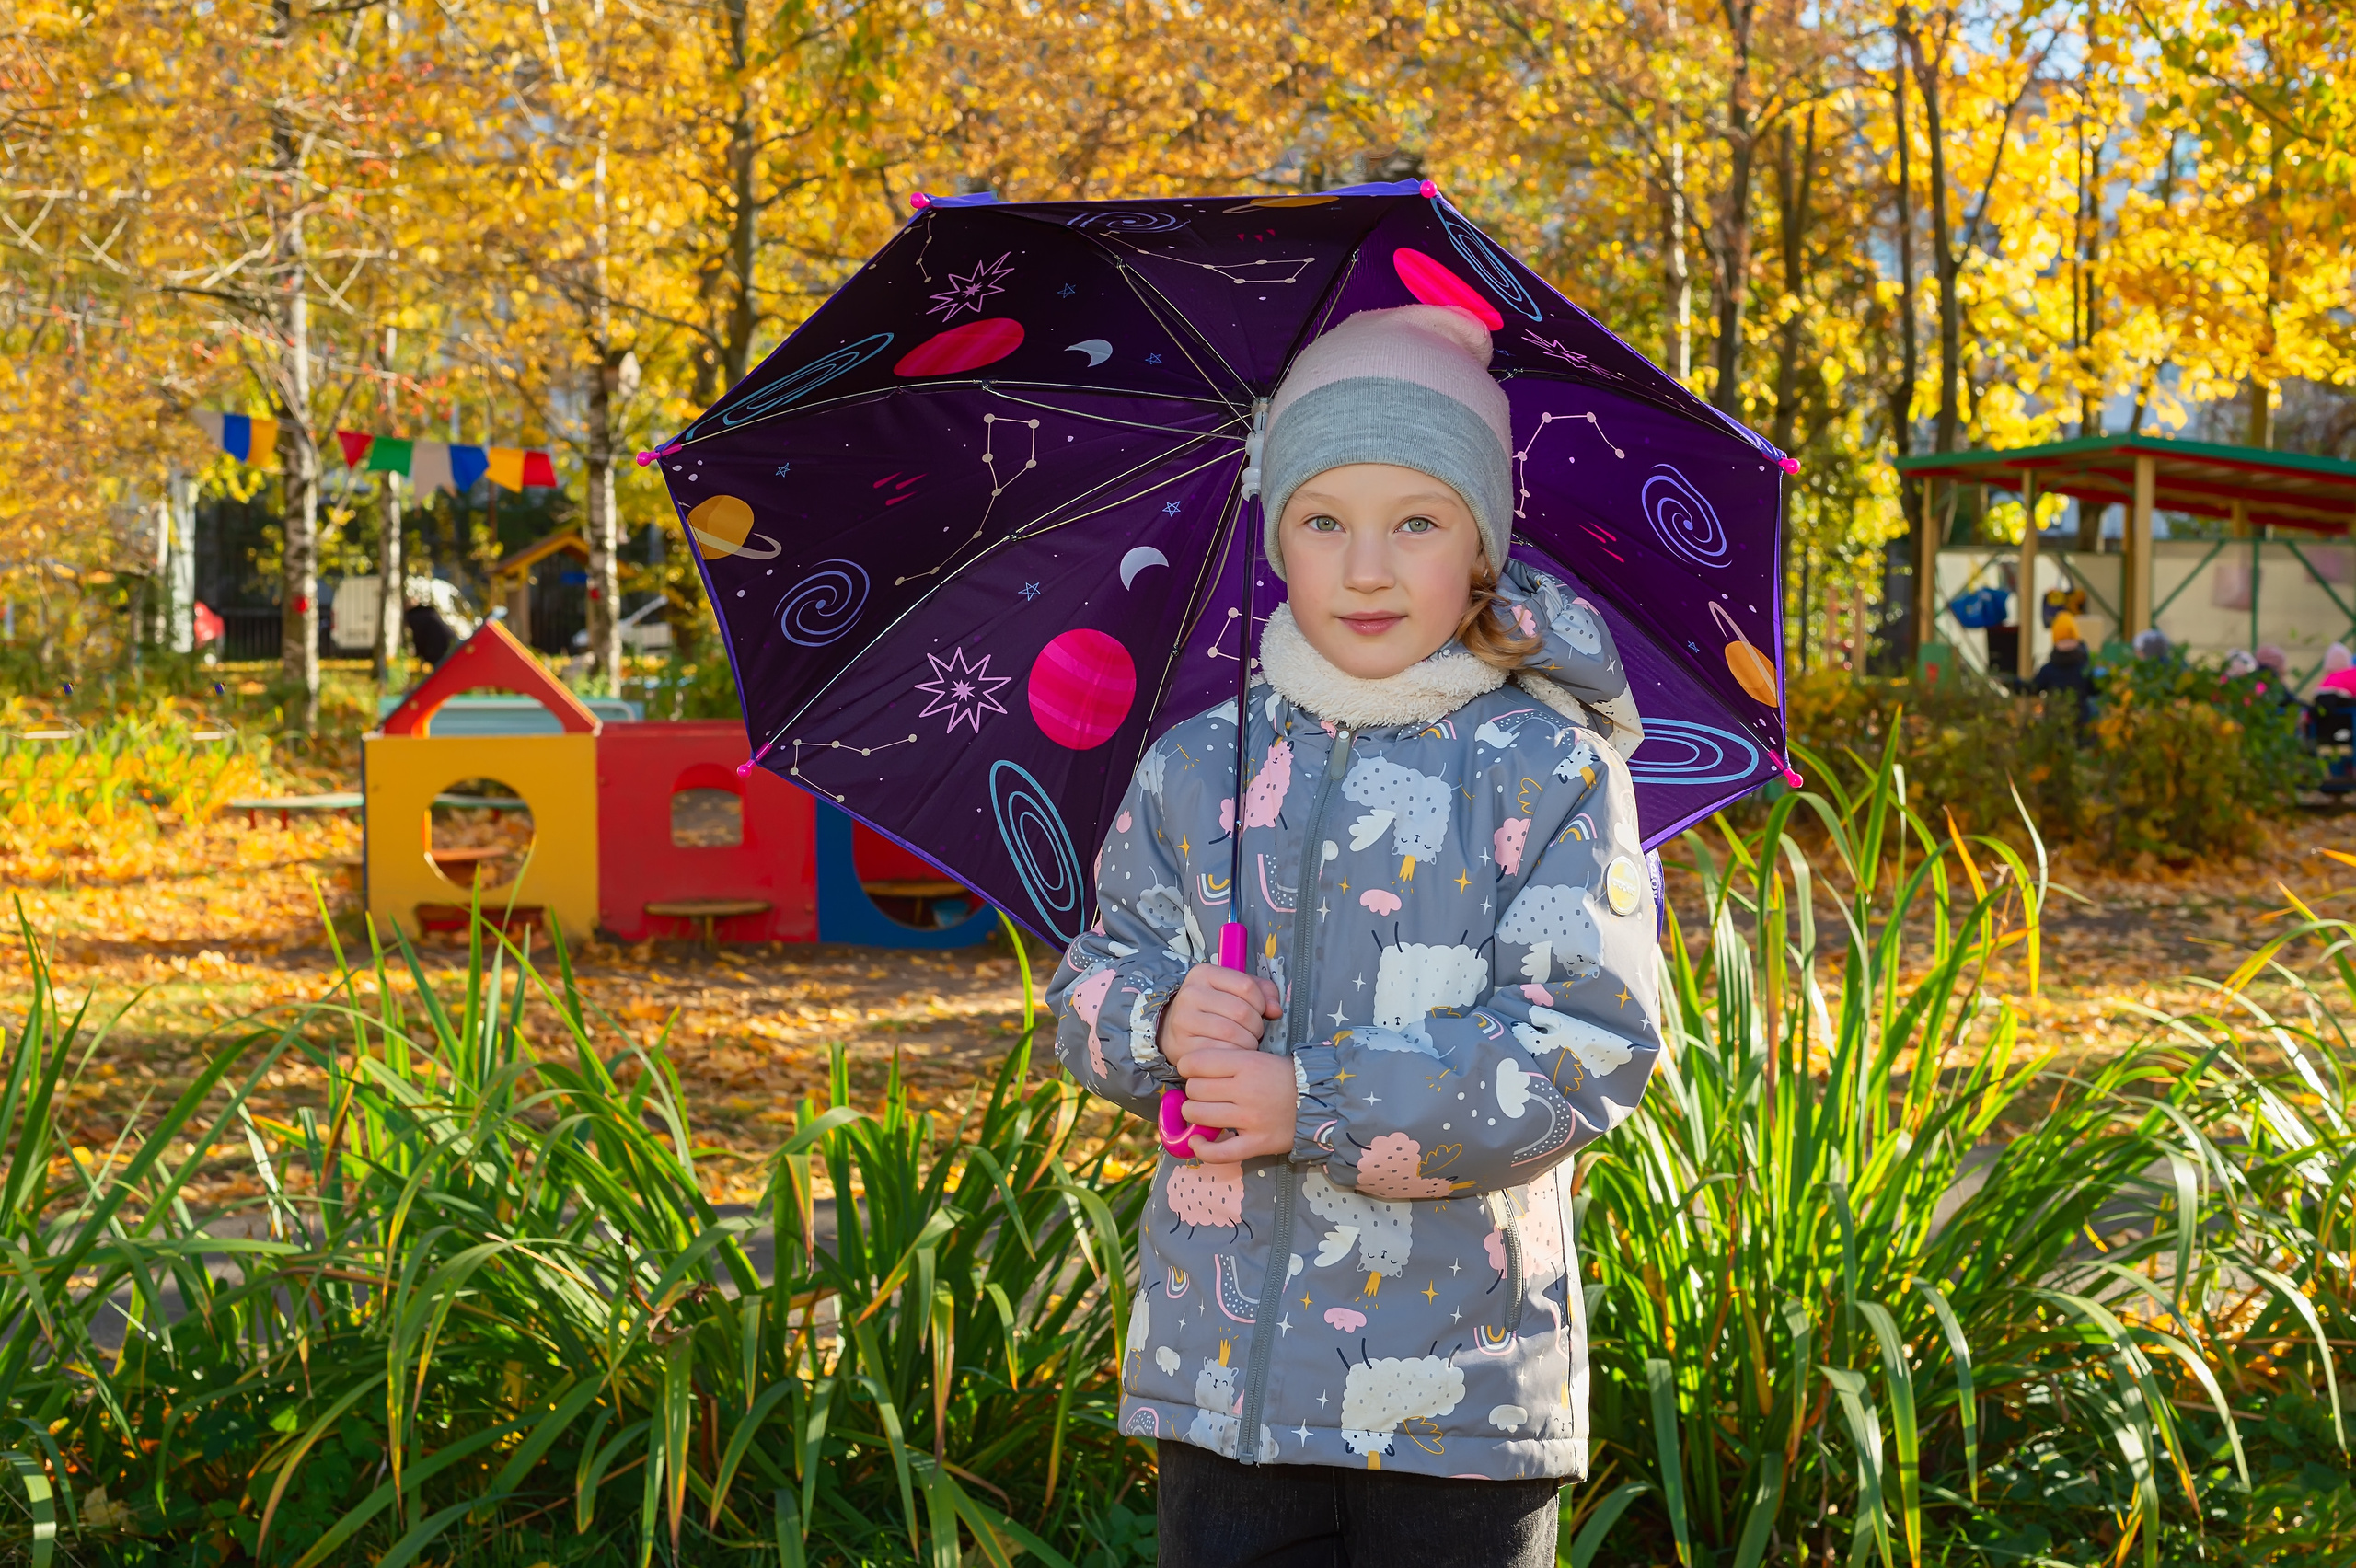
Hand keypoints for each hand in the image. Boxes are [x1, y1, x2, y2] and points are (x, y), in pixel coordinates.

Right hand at [1158, 964, 1281, 1072]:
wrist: (1174, 1031)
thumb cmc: (1211, 1010)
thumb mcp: (1233, 991)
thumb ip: (1261, 991)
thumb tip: (1276, 1010)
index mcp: (1204, 973)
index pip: (1246, 985)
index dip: (1261, 1002)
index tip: (1259, 1011)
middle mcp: (1191, 993)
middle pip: (1241, 1011)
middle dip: (1256, 1026)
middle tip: (1254, 1032)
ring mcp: (1184, 1019)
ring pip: (1232, 1033)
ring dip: (1248, 1042)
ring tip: (1246, 1043)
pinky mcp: (1183, 1044)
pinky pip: (1220, 1052)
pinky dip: (1235, 1055)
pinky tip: (1234, 1053)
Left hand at [1179, 1049, 1298, 1164]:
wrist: (1320, 1102)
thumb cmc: (1285, 1078)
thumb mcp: (1258, 1057)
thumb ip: (1228, 1061)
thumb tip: (1191, 1069)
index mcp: (1246, 1063)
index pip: (1196, 1062)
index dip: (1187, 1066)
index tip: (1192, 1071)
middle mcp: (1246, 1090)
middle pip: (1194, 1089)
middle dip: (1192, 1091)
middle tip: (1203, 1093)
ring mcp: (1250, 1119)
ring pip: (1199, 1115)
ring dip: (1194, 1114)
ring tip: (1202, 1113)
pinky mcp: (1257, 1143)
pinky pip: (1219, 1152)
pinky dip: (1202, 1149)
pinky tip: (1198, 1140)